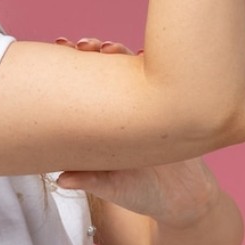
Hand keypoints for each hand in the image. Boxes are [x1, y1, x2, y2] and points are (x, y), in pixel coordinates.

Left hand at [54, 37, 220, 226]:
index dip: (70, 68)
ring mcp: (148, 103)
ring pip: (131, 68)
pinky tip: (146, 55)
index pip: (83, 86)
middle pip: (104, 69)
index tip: (60, 49)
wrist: (184, 199)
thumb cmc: (141, 193)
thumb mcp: (115, 187)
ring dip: (120, 53)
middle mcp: (124, 107)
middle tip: (82, 45)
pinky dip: (157, 66)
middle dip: (92, 51)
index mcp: (104, 121)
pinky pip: (164, 80)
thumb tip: (60, 180)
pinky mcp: (174, 105)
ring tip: (109, 49)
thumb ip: (90, 180)